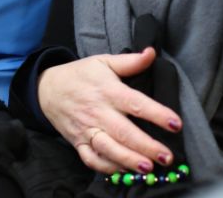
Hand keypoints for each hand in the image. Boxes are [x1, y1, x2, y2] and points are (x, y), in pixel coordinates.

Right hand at [37, 49, 181, 174]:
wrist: (47, 89)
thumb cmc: (80, 75)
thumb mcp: (103, 62)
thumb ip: (130, 62)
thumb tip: (152, 52)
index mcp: (108, 91)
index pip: (136, 103)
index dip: (157, 114)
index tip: (175, 124)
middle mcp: (98, 112)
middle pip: (124, 132)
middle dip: (147, 146)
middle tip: (167, 156)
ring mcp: (87, 130)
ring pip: (109, 149)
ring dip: (129, 160)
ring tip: (148, 168)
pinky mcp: (78, 142)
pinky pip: (92, 159)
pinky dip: (107, 167)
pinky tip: (124, 171)